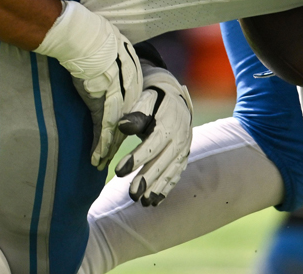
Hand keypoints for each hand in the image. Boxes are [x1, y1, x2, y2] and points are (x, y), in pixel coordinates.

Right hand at [34, 0, 142, 168]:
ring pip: (117, 126)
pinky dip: (102, 144)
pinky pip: (106, 127)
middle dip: (117, 138)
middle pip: (126, 117)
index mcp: (131, 69)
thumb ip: (105, 60)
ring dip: (108, 147)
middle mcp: (130, 83)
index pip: (128, 101)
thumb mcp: (103, 47)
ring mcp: (120, 92)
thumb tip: (97, 63)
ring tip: (101, 163)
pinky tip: (97, 158)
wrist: (80, 33)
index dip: (122, 119)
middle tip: (110, 156)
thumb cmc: (85, 34)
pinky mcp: (106, 100)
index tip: (116, 133)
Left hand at [115, 62, 192, 205]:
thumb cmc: (154, 103)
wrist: (177, 103)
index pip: (152, 143)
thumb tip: (122, 125)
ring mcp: (183, 150)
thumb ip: (136, 114)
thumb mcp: (145, 102)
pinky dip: (165, 189)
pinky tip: (154, 201)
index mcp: (168, 123)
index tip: (119, 171)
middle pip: (163, 161)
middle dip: (148, 179)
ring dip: (157, 188)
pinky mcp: (183, 158)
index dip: (136, 158)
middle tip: (132, 194)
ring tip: (143, 202)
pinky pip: (175, 175)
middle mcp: (179, 139)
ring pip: (170, 172)